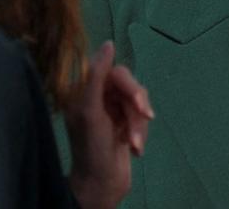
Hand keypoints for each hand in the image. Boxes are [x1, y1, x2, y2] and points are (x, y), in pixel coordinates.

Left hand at [67, 42, 153, 208]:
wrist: (103, 185)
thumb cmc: (92, 148)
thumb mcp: (90, 110)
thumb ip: (96, 75)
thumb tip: (108, 43)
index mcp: (83, 91)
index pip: (113, 72)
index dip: (128, 86)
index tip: (136, 103)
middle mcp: (96, 97)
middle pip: (129, 86)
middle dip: (137, 108)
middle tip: (146, 119)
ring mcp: (110, 111)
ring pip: (138, 102)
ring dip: (139, 124)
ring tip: (135, 144)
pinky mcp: (123, 123)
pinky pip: (141, 116)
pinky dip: (140, 132)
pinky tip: (135, 148)